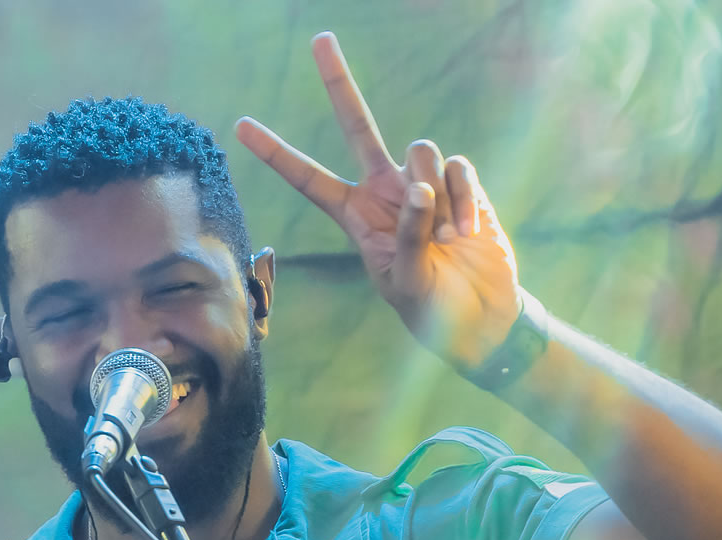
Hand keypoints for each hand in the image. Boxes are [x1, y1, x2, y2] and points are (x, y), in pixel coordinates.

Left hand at [235, 32, 523, 371]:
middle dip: (339, 83)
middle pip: (358, 126)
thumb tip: (418, 188)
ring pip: (419, 151)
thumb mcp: (407, 281)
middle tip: (320, 39)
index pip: (309, 180)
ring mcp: (424, 184)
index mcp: (356, 217)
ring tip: (446, 242)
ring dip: (435, 198)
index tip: (241, 126)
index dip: (277, 153)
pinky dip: (463, 201)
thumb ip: (407, 236)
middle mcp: (385, 191)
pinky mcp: (460, 185)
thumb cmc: (432, 308)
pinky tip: (467, 234)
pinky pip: (457, 169)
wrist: (480, 317)